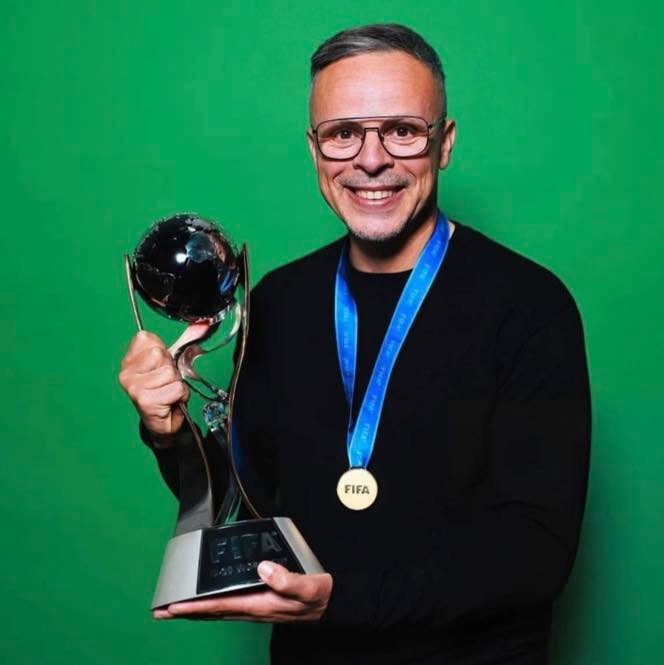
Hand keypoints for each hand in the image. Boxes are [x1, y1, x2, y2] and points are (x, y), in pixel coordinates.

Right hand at [118, 325, 208, 437]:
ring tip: (168, 392)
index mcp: (129, 360)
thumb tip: (202, 324)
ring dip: (176, 383)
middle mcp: (126, 373)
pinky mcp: (145, 400)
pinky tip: (170, 401)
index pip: (148, 339)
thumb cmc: (163, 392)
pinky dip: (179, 395)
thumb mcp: (171, 362)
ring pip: (170, 372)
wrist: (162, 423)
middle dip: (171, 369)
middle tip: (165, 383)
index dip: (163, 353)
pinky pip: (175, 388)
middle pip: (160, 354)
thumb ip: (184, 341)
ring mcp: (133, 386)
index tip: (159, 368)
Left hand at [153, 561, 332, 622]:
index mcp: (261, 604)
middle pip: (211, 612)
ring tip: (174, 609)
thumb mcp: (308, 587)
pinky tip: (206, 603)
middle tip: (161, 611)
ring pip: (216, 612)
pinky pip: (226, 608)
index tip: (174, 605)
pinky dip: (210, 606)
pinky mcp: (257, 605)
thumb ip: (287, 579)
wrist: (331, 607)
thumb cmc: (319, 596)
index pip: (220, 605)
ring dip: (194, 611)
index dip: (195, 605)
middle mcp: (253, 609)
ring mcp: (254, 609)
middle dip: (185, 612)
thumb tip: (264, 568)